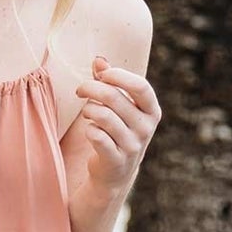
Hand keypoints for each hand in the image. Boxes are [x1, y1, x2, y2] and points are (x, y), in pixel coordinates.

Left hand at [74, 56, 160, 193]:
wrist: (114, 171)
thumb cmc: (115, 130)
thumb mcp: (118, 106)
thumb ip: (109, 82)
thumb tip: (99, 60)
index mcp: (151, 110)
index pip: (140, 86)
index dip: (119, 76)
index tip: (101, 74)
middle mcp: (146, 128)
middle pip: (114, 98)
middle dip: (91, 88)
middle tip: (80, 90)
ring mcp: (133, 145)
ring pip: (103, 116)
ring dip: (88, 109)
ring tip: (87, 112)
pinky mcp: (117, 159)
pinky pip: (96, 136)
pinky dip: (88, 129)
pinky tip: (90, 130)